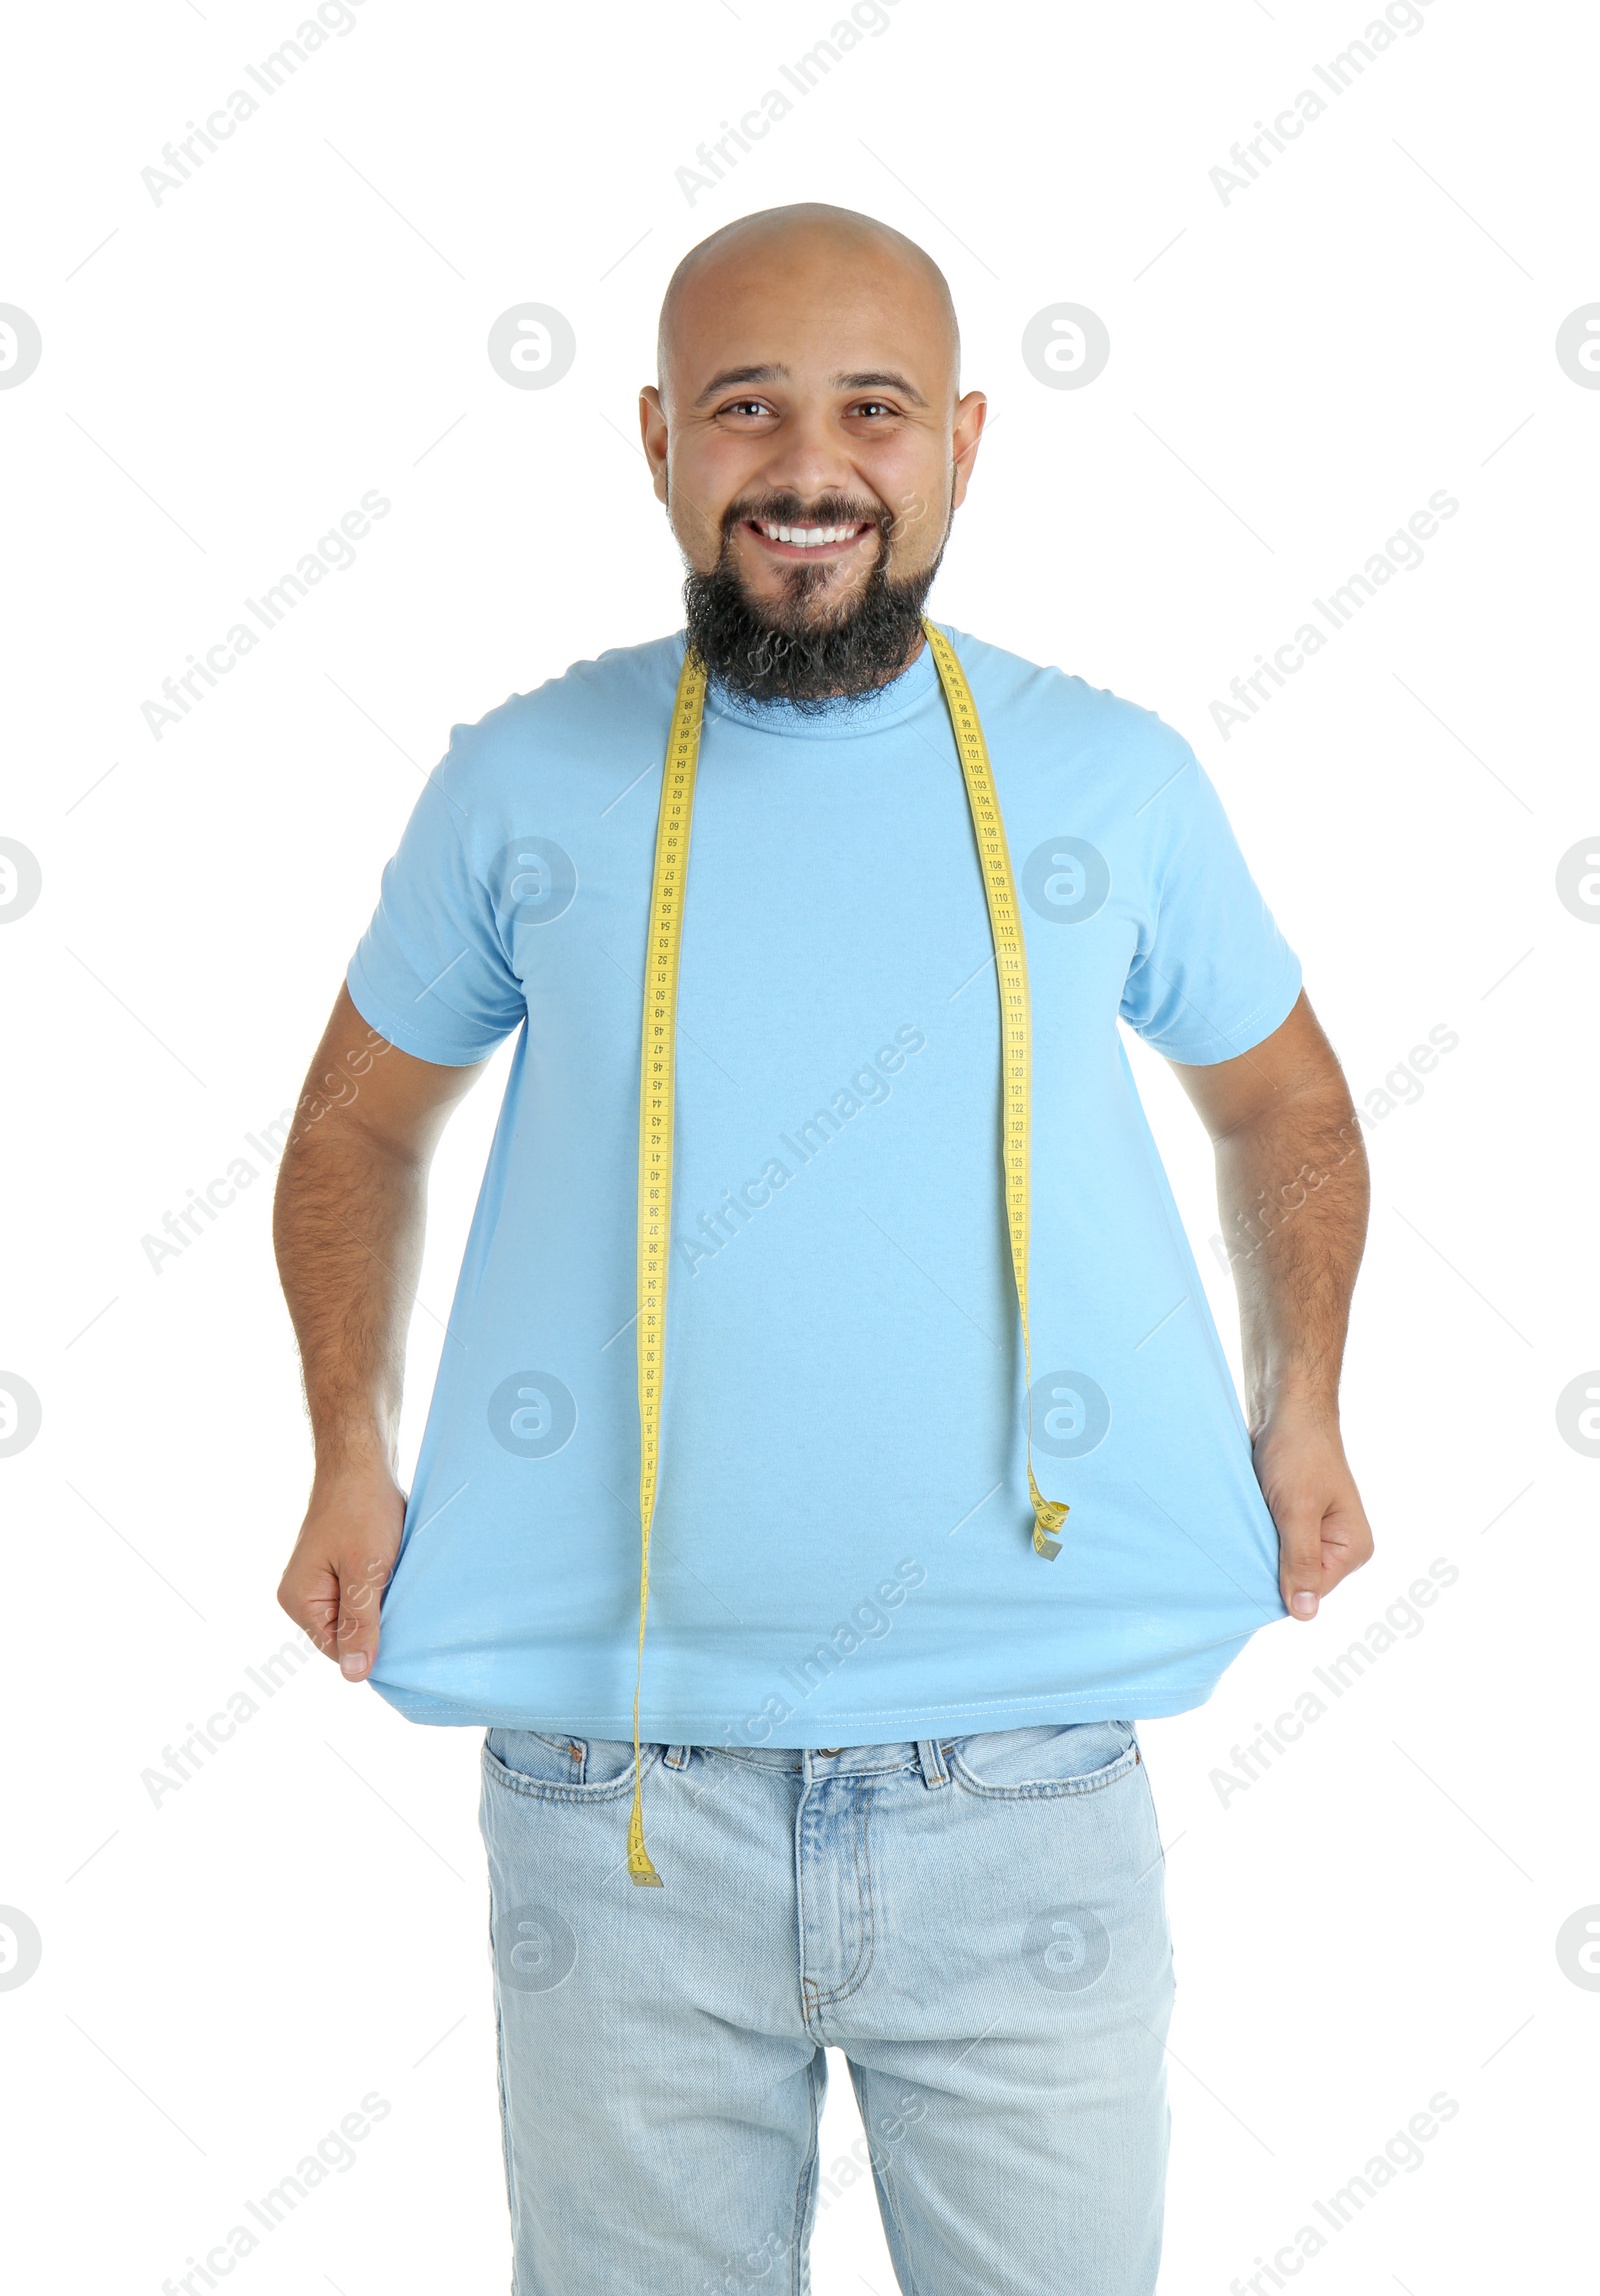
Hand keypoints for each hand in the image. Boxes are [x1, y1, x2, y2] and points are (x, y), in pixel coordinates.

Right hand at [278, 1464, 404, 1679]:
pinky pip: (360, 1592)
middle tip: (401, 1596)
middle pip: (347, 1633)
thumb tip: (354, 1676)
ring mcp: (319, 1580)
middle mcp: (303, 1595)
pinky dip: (381, 1586)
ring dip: (381, 1602)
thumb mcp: (367, 1571)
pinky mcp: (337, 1566)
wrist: (361, 1460)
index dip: (372, 1644)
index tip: (402, 1626)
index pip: (339, 1650)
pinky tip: (395, 1571)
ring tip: (397, 1579)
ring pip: (358, 1613)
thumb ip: (360, 1623)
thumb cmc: (362, 1509)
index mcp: (299, 1601)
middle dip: (377, 1621)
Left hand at [1252, 1405, 1372, 1621]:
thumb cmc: (1297, 1452)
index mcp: (1353, 1548)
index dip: (1280, 1584)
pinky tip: (1242, 1524)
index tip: (1252, 1566)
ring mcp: (1316, 1533)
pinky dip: (1255, 1536)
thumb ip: (1301, 1561)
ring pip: (1280, 1562)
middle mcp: (1339, 1545)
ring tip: (1244, 1529)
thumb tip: (1305, 1614)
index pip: (1311, 1592)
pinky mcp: (1294, 1519)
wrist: (1285, 1408)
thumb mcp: (1296, 1510)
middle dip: (1269, 1566)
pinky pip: (1272, 1543)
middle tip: (1245, 1543)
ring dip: (1259, 1550)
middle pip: (1296, 1580)